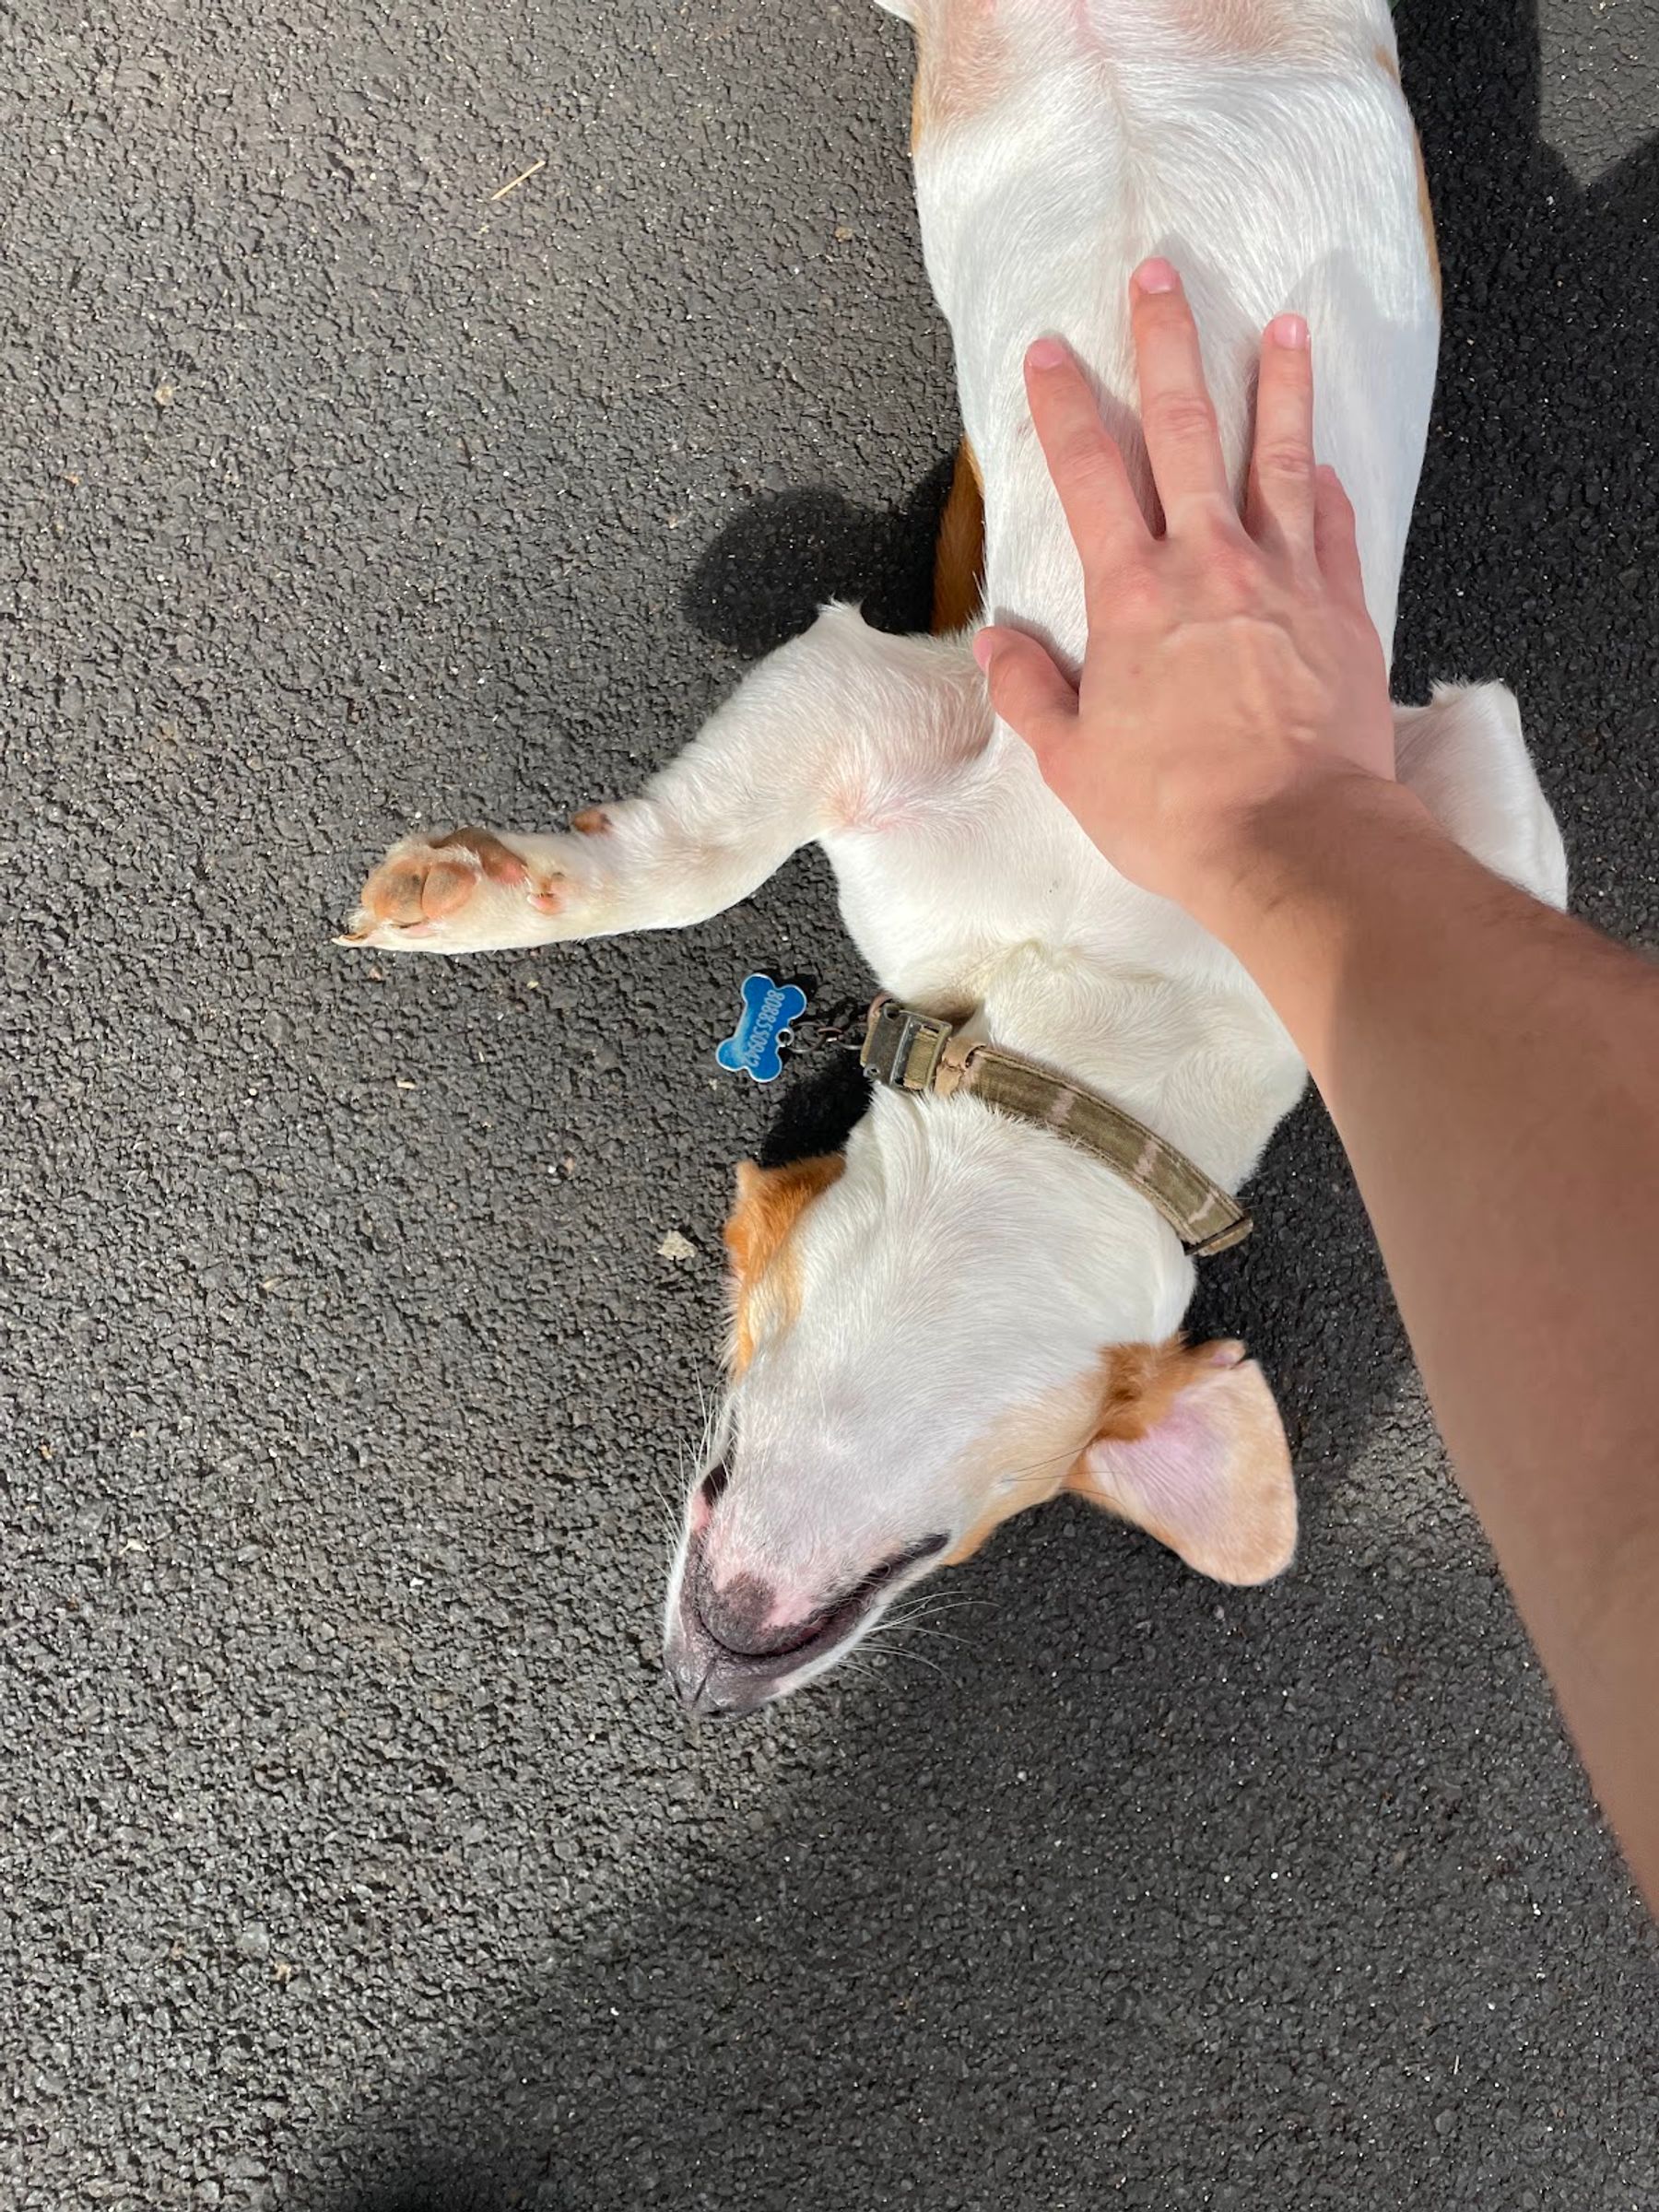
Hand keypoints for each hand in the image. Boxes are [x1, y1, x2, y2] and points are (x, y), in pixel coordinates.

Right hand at [975, 260, 1399, 924]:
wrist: (1295, 840)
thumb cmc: (1179, 810)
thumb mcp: (1074, 762)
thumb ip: (1033, 693)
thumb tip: (998, 647)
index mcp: (1132, 594)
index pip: (1088, 472)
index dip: (1063, 405)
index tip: (1047, 351)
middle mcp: (1208, 564)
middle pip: (1186, 429)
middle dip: (1168, 346)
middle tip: (1162, 277)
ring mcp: (1284, 579)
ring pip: (1279, 456)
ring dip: (1278, 384)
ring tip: (1283, 325)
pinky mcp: (1341, 610)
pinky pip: (1336, 528)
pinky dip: (1331, 486)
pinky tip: (1329, 459)